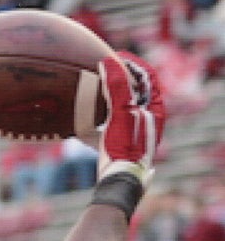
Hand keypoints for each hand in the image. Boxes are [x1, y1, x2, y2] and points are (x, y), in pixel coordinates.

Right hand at [97, 52, 165, 185]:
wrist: (119, 182)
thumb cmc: (125, 148)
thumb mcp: (122, 113)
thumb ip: (117, 86)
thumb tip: (109, 61)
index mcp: (155, 108)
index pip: (148, 76)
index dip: (132, 63)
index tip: (112, 57)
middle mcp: (147, 118)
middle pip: (135, 90)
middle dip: (118, 78)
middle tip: (101, 71)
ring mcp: (134, 131)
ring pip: (122, 106)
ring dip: (107, 96)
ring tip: (92, 90)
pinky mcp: (120, 143)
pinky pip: (110, 123)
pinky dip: (99, 116)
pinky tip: (85, 119)